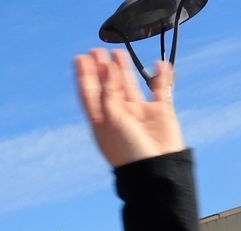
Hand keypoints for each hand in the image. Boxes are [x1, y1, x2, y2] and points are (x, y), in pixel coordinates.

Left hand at [74, 49, 181, 168]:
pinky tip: (158, 64)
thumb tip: (107, 66)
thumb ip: (108, 92)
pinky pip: (161, 90)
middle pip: (108, 87)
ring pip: (130, 86)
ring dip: (124, 70)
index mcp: (102, 121)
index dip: (84, 76)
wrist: (156, 171)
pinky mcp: (160, 113)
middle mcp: (119, 116)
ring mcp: (140, 114)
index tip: (80, 58)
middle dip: (102, 69)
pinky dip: (161, 77)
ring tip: (118, 53)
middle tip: (97, 50)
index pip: (89, 94)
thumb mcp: (112, 119)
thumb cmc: (128, 152)